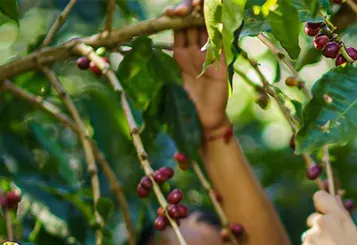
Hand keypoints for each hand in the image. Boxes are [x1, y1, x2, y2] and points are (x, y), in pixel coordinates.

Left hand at [167, 1, 228, 131]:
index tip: (170, 12)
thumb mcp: (167, 81)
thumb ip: (157, 66)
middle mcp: (195, 52)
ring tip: (199, 5)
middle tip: (185, 7)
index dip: (176, 17)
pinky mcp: (220, 64)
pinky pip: (220, 43)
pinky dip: (218, 30)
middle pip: (193, 25)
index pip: (179, 29)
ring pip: (207, 30)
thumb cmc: (183, 105)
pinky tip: (214, 19)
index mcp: (180, 54)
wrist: (202, 121)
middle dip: (189, 12)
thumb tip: (135, 50)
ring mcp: (209, 56)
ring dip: (203, 16)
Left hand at [301, 192, 356, 244]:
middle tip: (332, 243)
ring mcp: (312, 235)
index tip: (324, 210)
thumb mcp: (354, 232)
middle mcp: (323, 222)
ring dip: (316, 243)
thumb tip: (335, 197)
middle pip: (313, 218)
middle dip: (319, 228)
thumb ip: (342, 214)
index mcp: (338, 216)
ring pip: (309, 234)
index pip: (320, 196)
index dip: (322, 203)